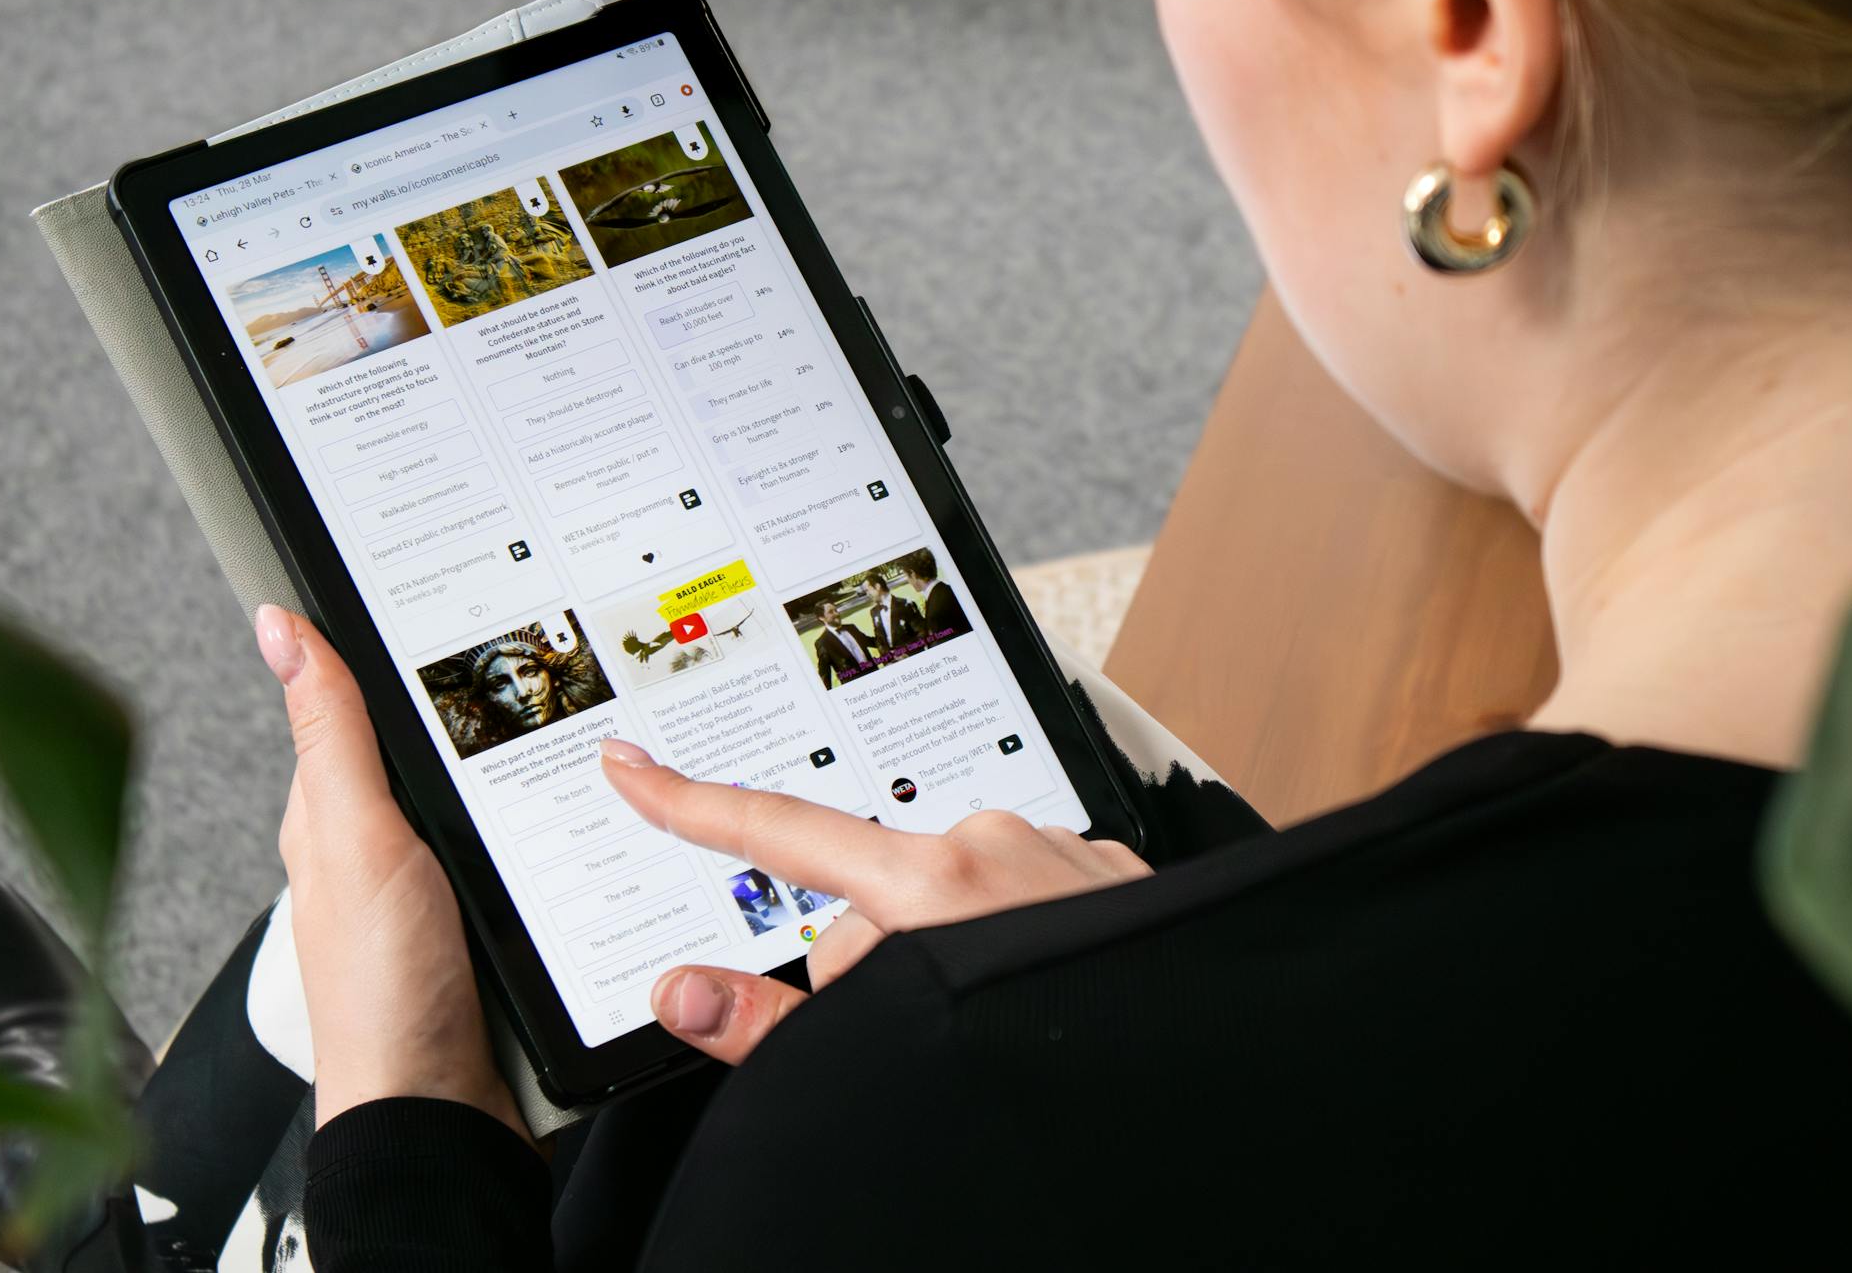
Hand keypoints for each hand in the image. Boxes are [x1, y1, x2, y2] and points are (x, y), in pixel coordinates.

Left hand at [259, 606, 525, 1138]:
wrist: (443, 1117)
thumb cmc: (381, 995)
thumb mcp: (356, 838)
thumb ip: (330, 733)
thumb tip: (281, 626)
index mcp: (332, 814)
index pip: (357, 703)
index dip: (393, 650)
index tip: (444, 594)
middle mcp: (381, 847)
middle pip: (438, 750)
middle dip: (485, 714)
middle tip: (543, 668)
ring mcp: (438, 890)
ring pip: (491, 802)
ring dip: (530, 780)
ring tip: (578, 737)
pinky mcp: (492, 928)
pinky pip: (528, 859)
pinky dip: (557, 841)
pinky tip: (587, 825)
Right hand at [598, 738, 1148, 1064]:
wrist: (1220, 1084)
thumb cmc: (1069, 1073)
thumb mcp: (896, 1060)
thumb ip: (777, 1029)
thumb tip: (685, 996)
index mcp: (930, 883)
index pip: (777, 830)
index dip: (690, 804)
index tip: (632, 767)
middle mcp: (992, 843)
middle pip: (868, 902)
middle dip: (874, 970)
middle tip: (926, 1041)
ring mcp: (1056, 850)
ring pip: (947, 901)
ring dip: (949, 957)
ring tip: (1003, 1030)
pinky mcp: (1107, 871)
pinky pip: (1019, 894)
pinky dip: (1011, 940)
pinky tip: (1042, 997)